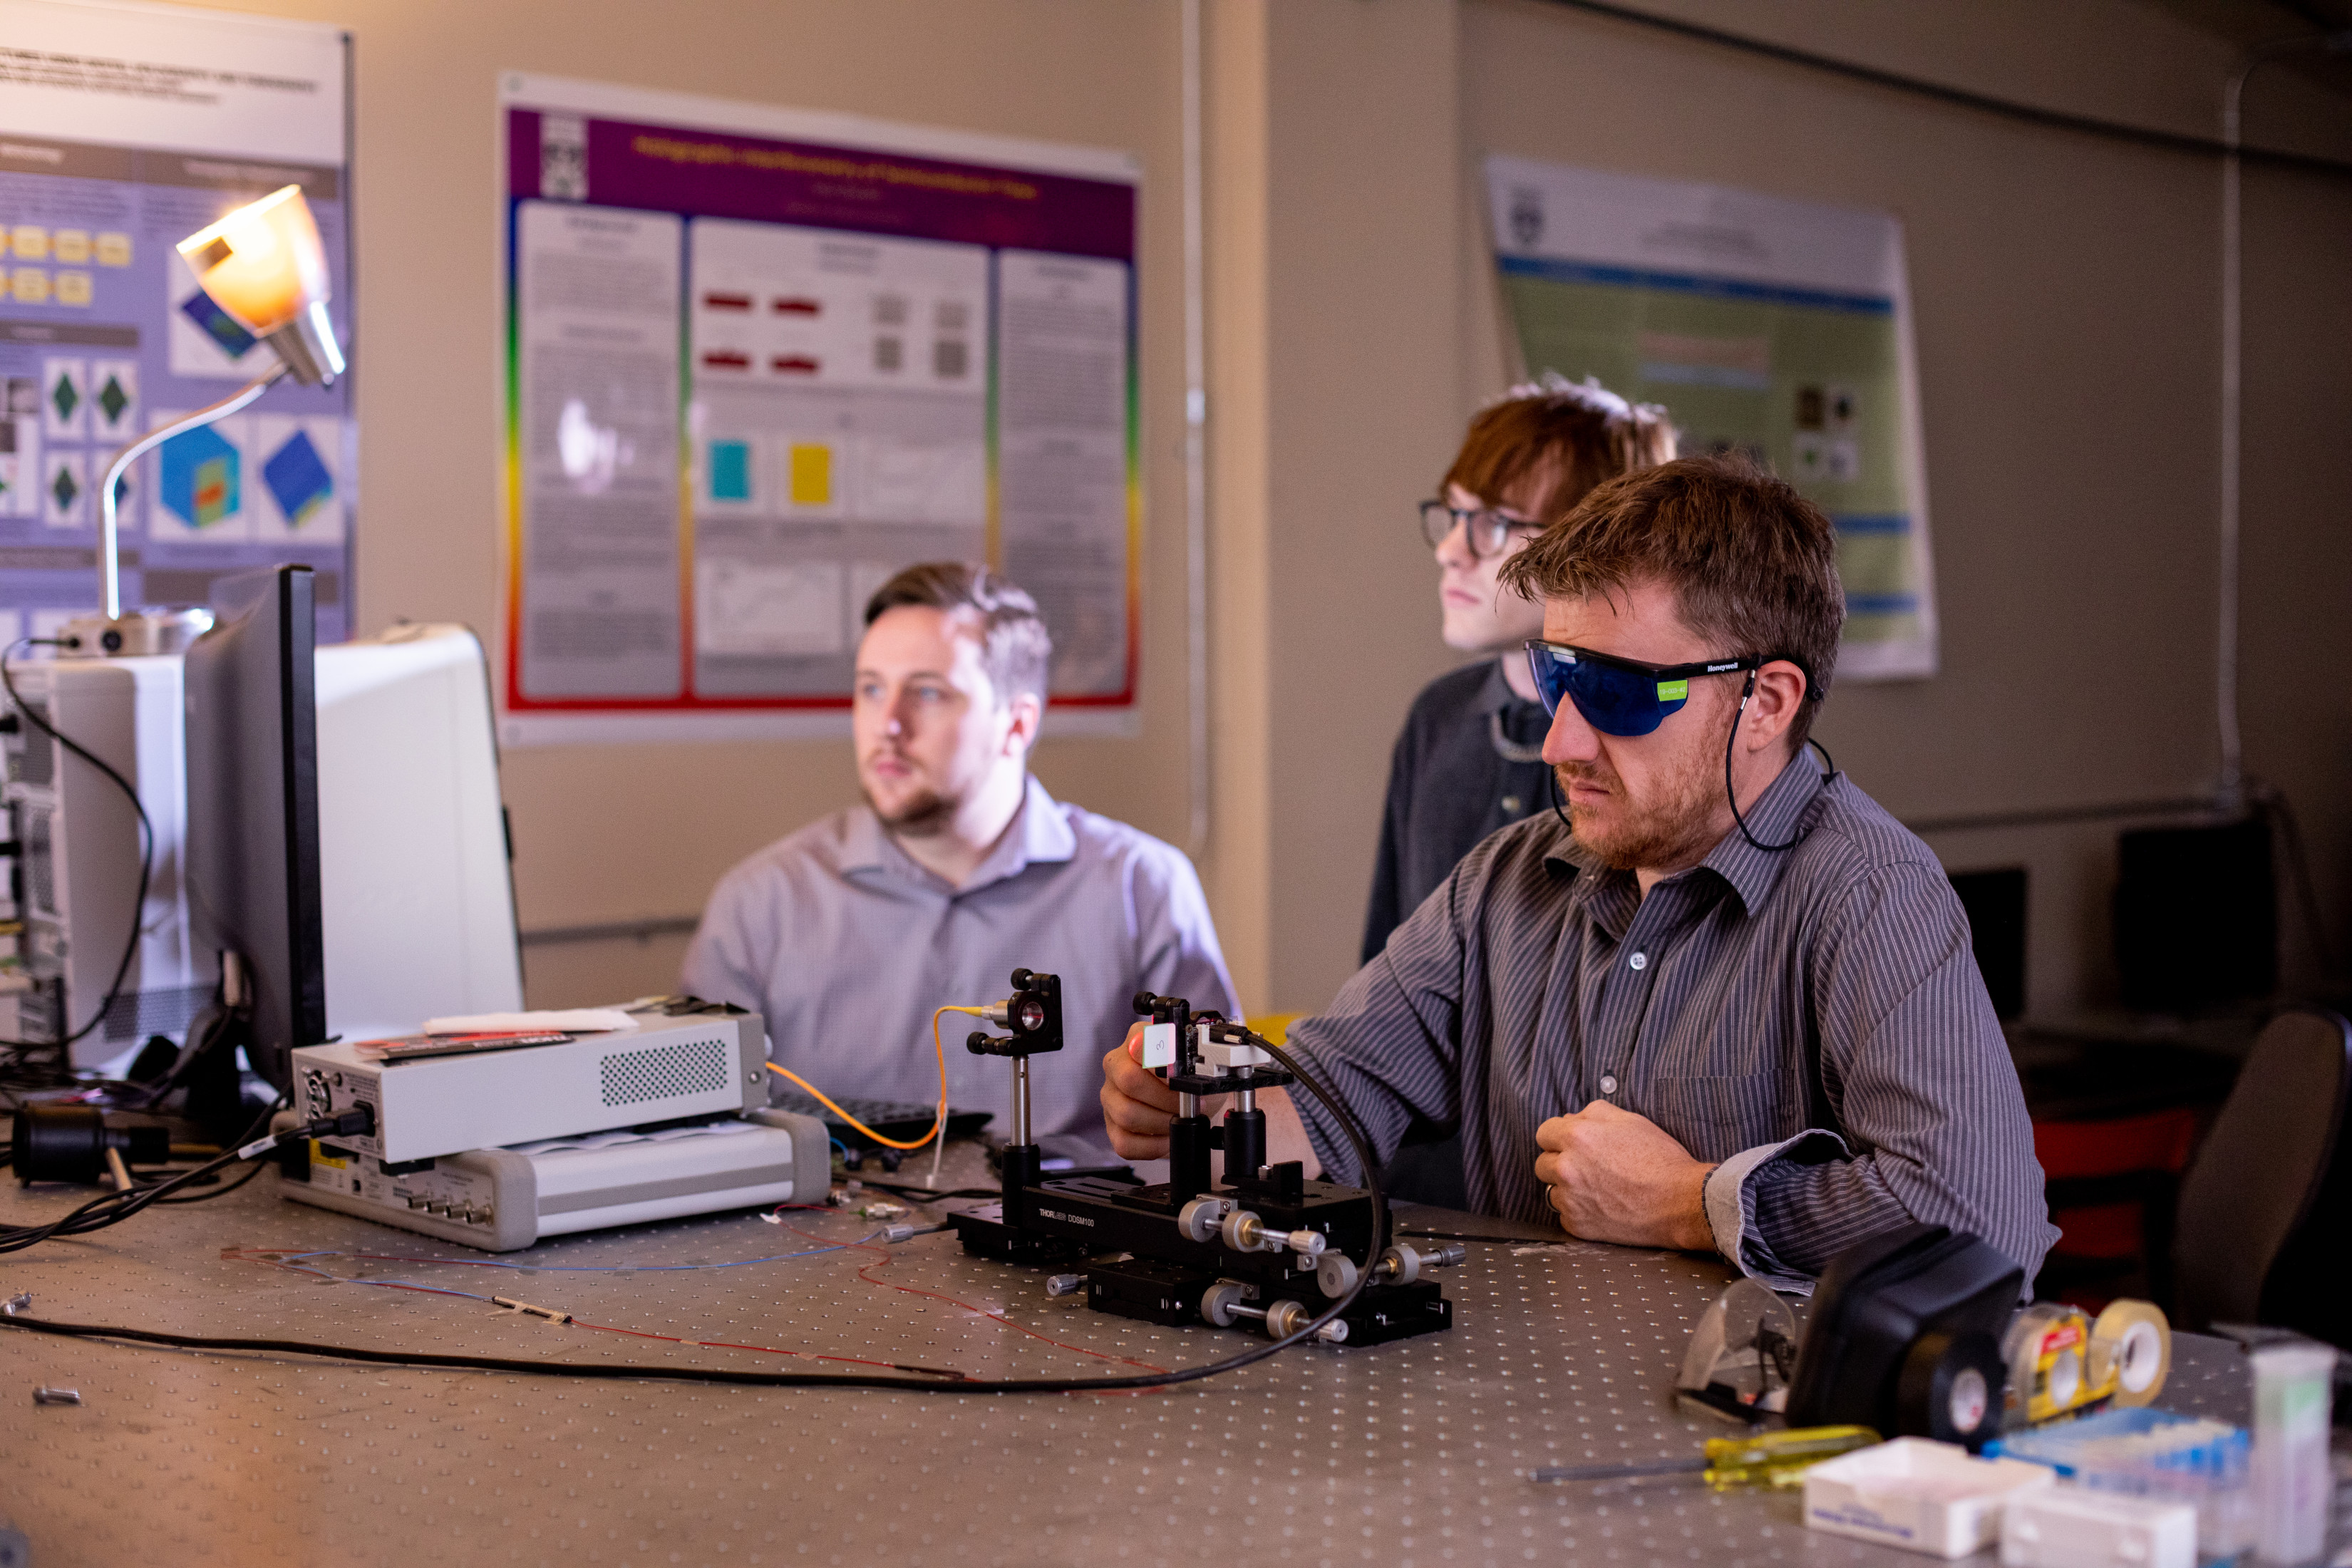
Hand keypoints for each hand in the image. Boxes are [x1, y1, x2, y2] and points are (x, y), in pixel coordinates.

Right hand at [1099, 1023, 1225, 1159]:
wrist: (1197, 1101)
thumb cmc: (1195, 1078)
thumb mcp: (1198, 1062)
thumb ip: (1184, 1057)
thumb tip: (1171, 1061)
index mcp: (1137, 1038)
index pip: (1140, 1045)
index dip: (1162, 1064)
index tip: (1181, 1077)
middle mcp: (1117, 1065)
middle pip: (1130, 1081)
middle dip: (1166, 1098)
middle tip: (1186, 1105)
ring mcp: (1111, 1096)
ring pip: (1126, 1114)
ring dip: (1161, 1123)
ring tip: (1178, 1120)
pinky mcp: (1112, 1126)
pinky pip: (1125, 1142)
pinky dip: (1152, 1145)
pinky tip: (1167, 1138)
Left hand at [1533, 1100, 1715, 1251]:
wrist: (1681, 1202)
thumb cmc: (1660, 1159)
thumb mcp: (1630, 1120)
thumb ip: (1593, 1114)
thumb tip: (1570, 1119)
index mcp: (1576, 1136)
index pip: (1544, 1133)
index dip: (1558, 1137)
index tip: (1570, 1144)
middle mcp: (1566, 1167)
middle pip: (1542, 1164)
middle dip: (1559, 1163)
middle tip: (1586, 1168)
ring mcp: (1570, 1199)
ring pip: (1552, 1191)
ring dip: (1568, 1189)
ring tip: (1598, 1189)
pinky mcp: (1577, 1225)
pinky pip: (1564, 1215)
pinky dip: (1578, 1212)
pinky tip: (1602, 1207)